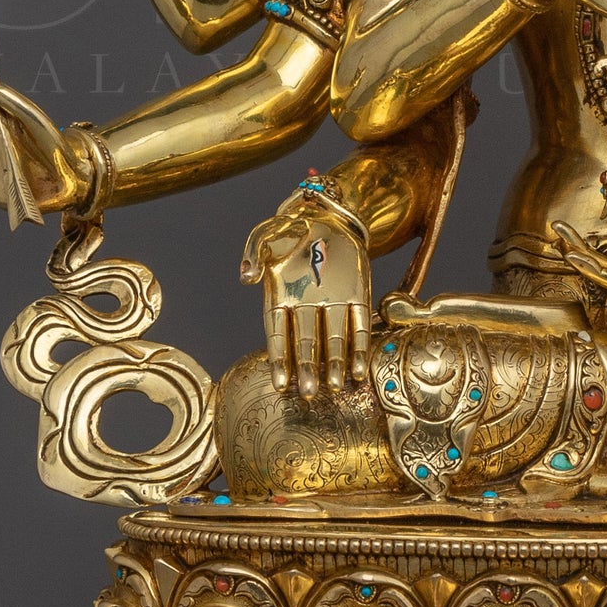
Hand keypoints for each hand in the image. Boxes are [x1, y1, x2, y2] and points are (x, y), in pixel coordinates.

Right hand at [241, 202, 371, 395]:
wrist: (327, 213)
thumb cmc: (292, 227)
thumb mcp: (267, 231)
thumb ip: (253, 250)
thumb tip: (245, 277)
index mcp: (280, 296)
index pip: (278, 333)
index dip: (279, 359)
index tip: (280, 383)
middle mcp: (306, 306)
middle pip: (306, 342)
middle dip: (308, 368)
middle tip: (309, 393)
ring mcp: (333, 302)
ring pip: (334, 338)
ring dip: (335, 363)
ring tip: (335, 387)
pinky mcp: (358, 295)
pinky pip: (360, 323)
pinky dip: (360, 346)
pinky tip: (360, 370)